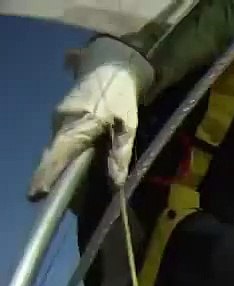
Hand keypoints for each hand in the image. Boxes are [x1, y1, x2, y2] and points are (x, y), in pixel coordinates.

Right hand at [28, 35, 154, 201]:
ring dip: (64, 170)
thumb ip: (120, 154)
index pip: (56, 155)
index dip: (45, 176)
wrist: (111, 62)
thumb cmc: (121, 94)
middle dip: (58, 180)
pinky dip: (67, 157)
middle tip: (71, 207)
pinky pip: (62, 141)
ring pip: (58, 149)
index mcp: (77, 125)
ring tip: (77, 196)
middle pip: (55, 156)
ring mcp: (59, 117)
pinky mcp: (63, 115)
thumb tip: (115, 182)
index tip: (36, 195)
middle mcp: (61, 122)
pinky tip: (79, 171)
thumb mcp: (128, 125)